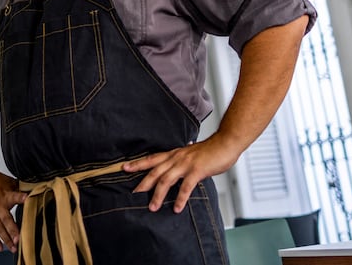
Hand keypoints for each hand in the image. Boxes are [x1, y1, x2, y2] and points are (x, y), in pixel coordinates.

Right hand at [0, 166, 27, 252]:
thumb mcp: (8, 181)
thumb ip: (19, 190)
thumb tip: (34, 192)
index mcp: (5, 195)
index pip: (15, 196)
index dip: (21, 198)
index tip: (27, 199)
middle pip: (6, 220)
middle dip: (13, 231)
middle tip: (19, 240)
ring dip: (5, 239)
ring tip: (13, 248)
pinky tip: (0, 247)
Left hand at [122, 137, 239, 212]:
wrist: (226, 143)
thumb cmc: (211, 150)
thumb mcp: (191, 154)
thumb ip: (181, 161)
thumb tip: (175, 169)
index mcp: (174, 154)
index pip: (152, 158)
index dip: (138, 163)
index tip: (125, 167)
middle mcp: (177, 158)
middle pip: (155, 171)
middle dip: (143, 183)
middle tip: (134, 194)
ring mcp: (186, 164)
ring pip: (166, 180)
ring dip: (158, 195)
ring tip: (153, 207)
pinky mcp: (197, 171)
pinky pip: (186, 187)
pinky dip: (180, 198)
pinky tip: (177, 208)